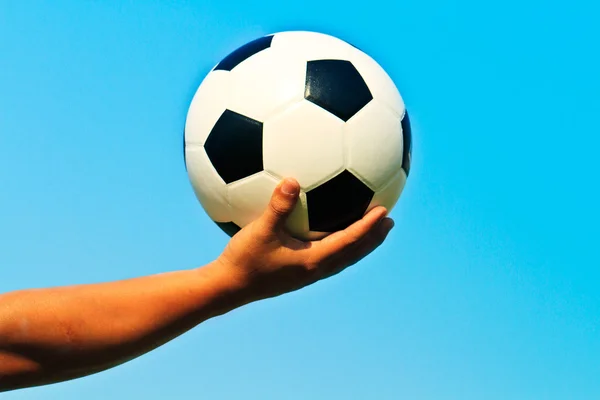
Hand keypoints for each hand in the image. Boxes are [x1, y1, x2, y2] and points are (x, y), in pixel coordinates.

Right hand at [216, 178, 394, 301]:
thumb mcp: (260, 230)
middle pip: (353, 253)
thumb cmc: (243, 260)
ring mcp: (307, 275)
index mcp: (313, 261)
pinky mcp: (297, 275)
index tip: (385, 211)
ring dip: (360, 245)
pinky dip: (341, 248)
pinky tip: (330, 238)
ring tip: (371, 231)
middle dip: (373, 238)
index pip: (350, 241)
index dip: (369, 227)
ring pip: (343, 259)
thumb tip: (291, 180)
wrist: (227, 288)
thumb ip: (277, 206)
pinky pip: (329, 260)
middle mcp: (315, 270)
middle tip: (389, 222)